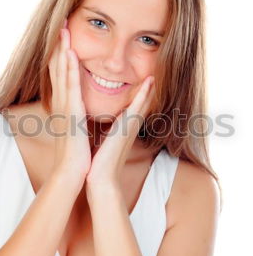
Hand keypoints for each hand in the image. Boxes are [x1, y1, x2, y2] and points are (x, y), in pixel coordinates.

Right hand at [48, 20, 91, 188]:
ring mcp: (65, 107)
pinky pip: (70, 86)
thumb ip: (78, 116)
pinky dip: (69, 69)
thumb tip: (82, 109)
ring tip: (63, 30)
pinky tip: (69, 53)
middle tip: (60, 24)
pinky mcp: (71, 113)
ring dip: (62, 50)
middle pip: (58, 69)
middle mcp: (62, 103)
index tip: (63, 38)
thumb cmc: (77, 154)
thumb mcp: (77, 130)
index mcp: (65, 106)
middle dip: (59, 46)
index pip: (61, 75)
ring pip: (63, 73)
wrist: (73, 173)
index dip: (61, 56)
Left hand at [85, 76, 155, 191]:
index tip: (144, 84)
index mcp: (123, 130)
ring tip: (154, 75)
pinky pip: (137, 108)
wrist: (101, 180)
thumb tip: (101, 131)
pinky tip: (149, 83)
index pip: (133, 110)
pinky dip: (144, 95)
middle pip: (142, 105)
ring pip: (142, 104)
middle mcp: (129, 128)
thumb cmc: (100, 164)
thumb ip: (106, 135)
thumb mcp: (103, 144)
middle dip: (148, 91)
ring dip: (149, 89)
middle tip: (154, 75)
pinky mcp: (127, 129)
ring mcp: (130, 128)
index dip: (139, 97)